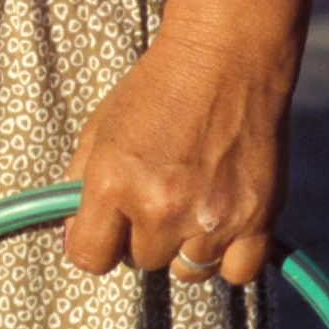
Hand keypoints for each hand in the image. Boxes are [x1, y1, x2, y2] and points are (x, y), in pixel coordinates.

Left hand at [61, 23, 290, 287]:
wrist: (227, 55)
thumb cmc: (158, 86)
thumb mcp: (100, 126)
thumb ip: (78, 183)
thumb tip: (71, 236)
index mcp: (113, 182)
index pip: (90, 258)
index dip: (95, 243)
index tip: (106, 228)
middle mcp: (161, 207)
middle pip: (142, 261)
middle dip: (143, 235)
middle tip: (157, 195)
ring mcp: (211, 216)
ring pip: (187, 271)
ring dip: (185, 246)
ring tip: (191, 205)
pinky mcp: (258, 217)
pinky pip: (237, 273)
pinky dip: (229, 256)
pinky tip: (221, 224)